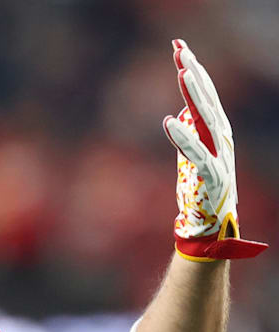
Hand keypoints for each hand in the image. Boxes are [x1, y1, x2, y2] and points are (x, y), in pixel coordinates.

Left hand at [162, 39, 267, 260]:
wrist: (209, 224)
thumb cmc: (200, 187)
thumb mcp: (194, 153)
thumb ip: (191, 132)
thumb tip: (182, 111)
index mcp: (217, 132)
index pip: (206, 94)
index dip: (194, 70)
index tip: (179, 48)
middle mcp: (222, 139)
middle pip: (207, 99)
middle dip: (194, 73)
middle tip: (180, 50)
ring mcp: (219, 156)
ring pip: (206, 120)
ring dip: (195, 95)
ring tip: (183, 73)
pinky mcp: (209, 175)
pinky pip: (194, 152)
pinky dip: (182, 136)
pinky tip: (169, 121)